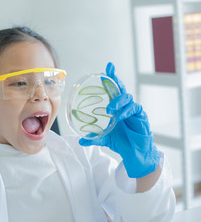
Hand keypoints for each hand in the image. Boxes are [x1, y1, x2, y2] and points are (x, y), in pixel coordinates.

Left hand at [79, 62, 159, 177]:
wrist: (135, 154)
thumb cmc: (122, 141)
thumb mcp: (105, 138)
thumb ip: (94, 138)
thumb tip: (80, 141)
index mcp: (117, 108)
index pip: (114, 90)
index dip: (111, 78)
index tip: (107, 67)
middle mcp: (125, 106)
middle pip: (122, 88)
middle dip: (115, 79)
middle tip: (108, 75)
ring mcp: (134, 111)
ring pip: (128, 98)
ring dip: (118, 101)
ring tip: (109, 110)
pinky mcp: (141, 117)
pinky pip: (135, 109)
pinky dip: (127, 111)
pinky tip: (120, 116)